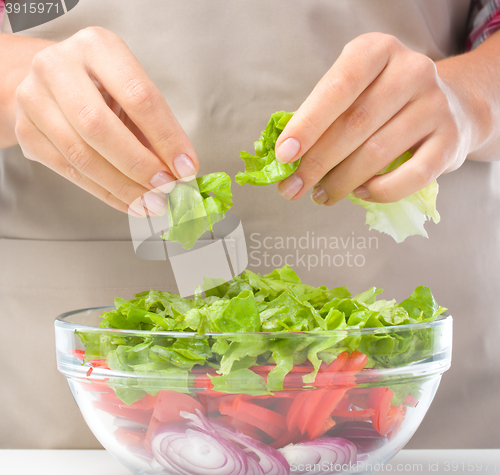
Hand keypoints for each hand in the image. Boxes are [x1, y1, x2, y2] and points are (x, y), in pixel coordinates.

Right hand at [14, 27, 197, 215]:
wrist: (53, 83)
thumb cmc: (102, 87)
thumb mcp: (131, 92)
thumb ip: (154, 128)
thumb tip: (181, 170)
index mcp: (97, 47)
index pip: (139, 96)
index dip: (166, 137)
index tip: (186, 167)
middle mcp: (58, 66)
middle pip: (100, 126)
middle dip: (139, 165)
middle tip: (166, 188)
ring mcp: (34, 99)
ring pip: (81, 155)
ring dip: (124, 186)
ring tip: (152, 202)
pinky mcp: (26, 132)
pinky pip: (70, 172)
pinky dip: (106, 193)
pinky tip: (130, 202)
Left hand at [275, 32, 471, 204]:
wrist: (453, 105)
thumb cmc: (385, 102)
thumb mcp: (355, 93)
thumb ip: (323, 117)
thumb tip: (286, 159)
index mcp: (377, 51)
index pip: (337, 86)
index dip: (307, 124)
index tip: (283, 155)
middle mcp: (411, 71)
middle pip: (354, 124)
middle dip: (316, 163)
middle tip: (292, 188)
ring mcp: (435, 105)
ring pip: (377, 153)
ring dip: (341, 182)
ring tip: (320, 195)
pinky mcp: (451, 140)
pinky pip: (412, 175)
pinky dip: (380, 191)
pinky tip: (360, 193)